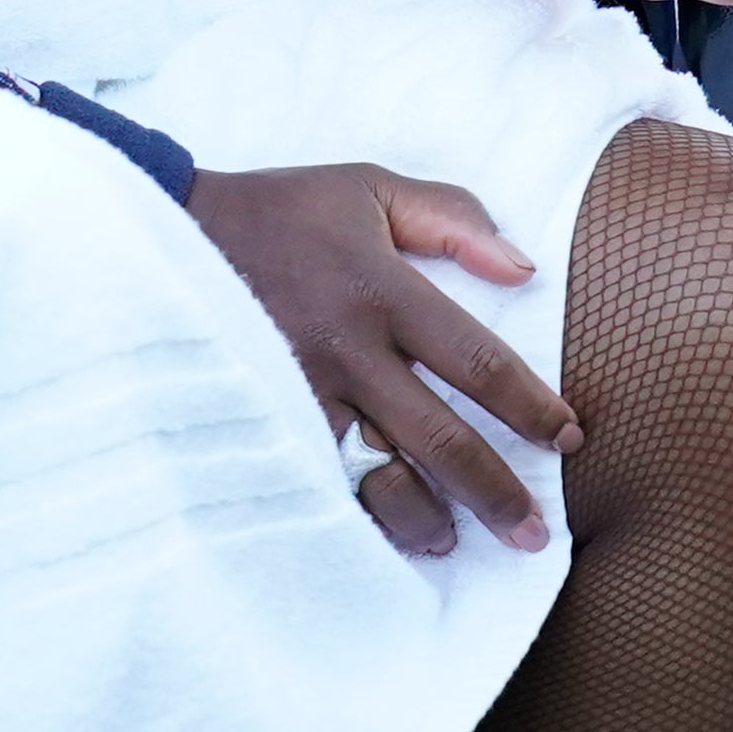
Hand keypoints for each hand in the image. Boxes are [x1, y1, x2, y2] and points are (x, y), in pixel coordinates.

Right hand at [190, 161, 575, 558]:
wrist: (165, 231)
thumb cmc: (281, 213)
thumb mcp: (367, 189)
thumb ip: (452, 218)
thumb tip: (523, 270)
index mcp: (381, 289)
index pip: (476, 360)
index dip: (529, 405)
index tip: (567, 438)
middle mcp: (344, 350)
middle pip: (438, 436)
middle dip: (494, 490)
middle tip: (534, 533)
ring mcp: (296, 393)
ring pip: (373, 475)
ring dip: (421, 519)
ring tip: (452, 542)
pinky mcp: (257, 420)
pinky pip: (313, 482)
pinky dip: (350, 516)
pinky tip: (376, 538)